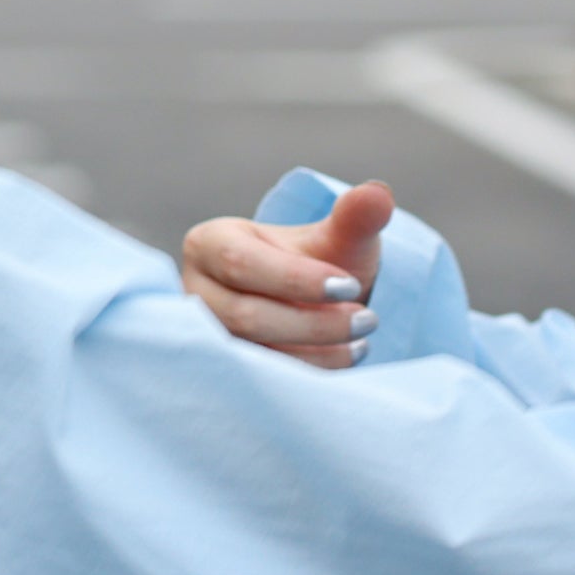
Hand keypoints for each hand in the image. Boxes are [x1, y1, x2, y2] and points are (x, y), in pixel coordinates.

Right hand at [179, 179, 395, 367]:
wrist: (315, 302)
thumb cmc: (321, 261)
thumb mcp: (337, 236)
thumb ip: (354, 216)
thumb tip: (378, 194)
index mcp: (210, 244)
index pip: (240, 263)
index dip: (296, 279)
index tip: (350, 286)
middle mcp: (197, 291)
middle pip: (244, 316)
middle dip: (313, 323)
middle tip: (368, 320)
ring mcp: (208, 335)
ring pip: (254, 353)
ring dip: (316, 352)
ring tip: (362, 340)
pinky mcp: (226, 369)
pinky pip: (263, 381)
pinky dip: (310, 373)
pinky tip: (346, 359)